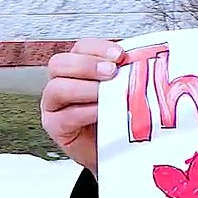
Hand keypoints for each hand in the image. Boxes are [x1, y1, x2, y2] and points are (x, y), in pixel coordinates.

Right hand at [40, 38, 123, 175]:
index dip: (98, 48)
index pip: (80, 48)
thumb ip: (125, 74)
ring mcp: (54, 105)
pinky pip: (66, 115)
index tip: (119, 55)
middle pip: (60, 63)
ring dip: (86, 88)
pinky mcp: (55, 126)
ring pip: (58, 88)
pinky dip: (86, 111)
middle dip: (87, 65)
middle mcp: (60, 82)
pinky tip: (102, 111)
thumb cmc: (117, 116)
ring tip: (107, 92)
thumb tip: (143, 60)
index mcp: (77, 68)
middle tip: (111, 72)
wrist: (114, 150)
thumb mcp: (122, 90)